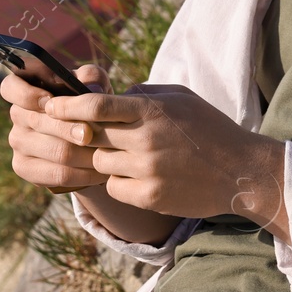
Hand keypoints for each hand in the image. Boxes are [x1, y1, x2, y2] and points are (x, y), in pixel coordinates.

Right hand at [1, 64, 111, 193]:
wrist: (91, 139)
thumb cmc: (89, 103)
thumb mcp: (94, 85)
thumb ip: (92, 77)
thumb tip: (90, 85)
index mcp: (25, 88)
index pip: (10, 87)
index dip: (27, 95)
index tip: (51, 100)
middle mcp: (17, 114)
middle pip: (39, 122)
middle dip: (71, 128)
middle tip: (92, 134)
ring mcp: (18, 142)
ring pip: (54, 150)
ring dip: (84, 154)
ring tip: (108, 154)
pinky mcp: (24, 167)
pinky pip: (56, 174)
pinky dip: (83, 175)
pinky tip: (100, 173)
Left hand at [44, 82, 288, 233]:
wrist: (241, 171)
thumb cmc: (208, 128)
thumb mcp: (178, 97)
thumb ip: (141, 94)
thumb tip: (104, 97)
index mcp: (150, 110)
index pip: (94, 106)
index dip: (66, 106)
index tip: (50, 107)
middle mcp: (145, 139)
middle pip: (89, 136)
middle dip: (82, 135)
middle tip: (82, 134)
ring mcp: (147, 170)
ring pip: (99, 163)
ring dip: (105, 159)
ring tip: (126, 155)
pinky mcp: (150, 197)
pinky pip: (114, 188)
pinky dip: (119, 182)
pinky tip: (138, 176)